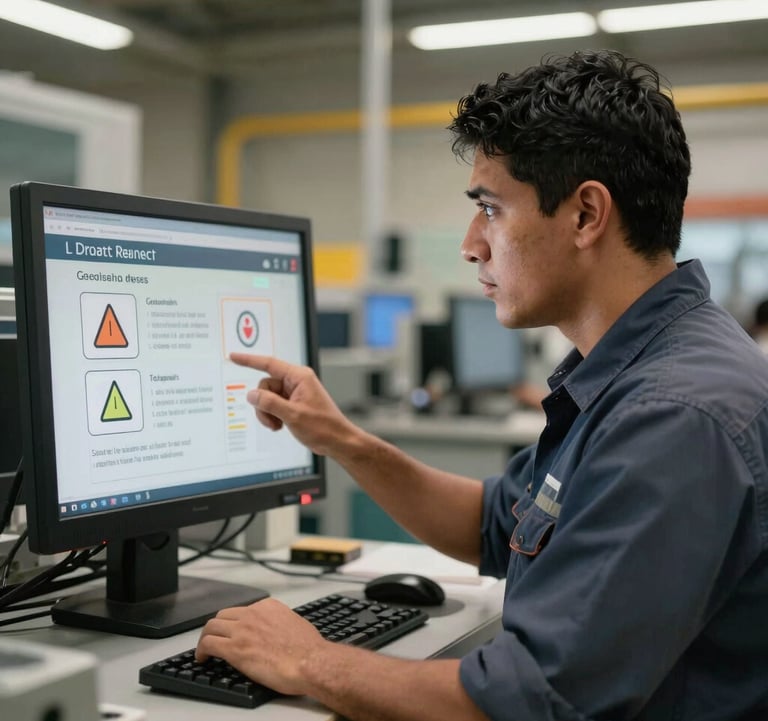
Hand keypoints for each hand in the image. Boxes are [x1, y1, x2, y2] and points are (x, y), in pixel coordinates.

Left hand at [195, 598, 326, 695]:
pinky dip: (201, 650)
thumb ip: (281, 623)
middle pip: (223, 615)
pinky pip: (209, 644)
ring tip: (205, 649)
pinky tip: (202, 658)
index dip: (234, 623)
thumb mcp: (295, 624)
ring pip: (211, 627)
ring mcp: (243, 630)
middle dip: (217, 628)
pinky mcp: (235, 648)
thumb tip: (277, 632)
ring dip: (205, 638)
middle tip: (214, 639)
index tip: (233, 632)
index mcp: (269, 607)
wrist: (310, 662)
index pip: (242, 610)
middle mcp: (253, 614)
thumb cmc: (308, 649)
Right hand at [229, 353, 358, 455]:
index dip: (249, 360)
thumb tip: (252, 395)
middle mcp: (296, 382)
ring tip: (278, 425)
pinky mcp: (292, 404)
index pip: (269, 364)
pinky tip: (281, 425)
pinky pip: (273, 406)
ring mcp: (294, 393)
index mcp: (299, 377)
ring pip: (267, 398)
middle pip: (265, 386)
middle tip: (272, 420)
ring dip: (268, 413)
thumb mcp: (293, 415)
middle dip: (264, 405)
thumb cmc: (324, 426)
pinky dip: (272, 416)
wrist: (336, 441)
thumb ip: (270, 403)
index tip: (234, 357)